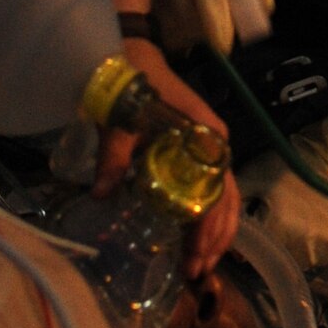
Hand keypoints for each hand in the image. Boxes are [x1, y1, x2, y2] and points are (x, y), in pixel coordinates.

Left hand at [93, 38, 240, 277]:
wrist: (134, 54)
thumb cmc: (132, 83)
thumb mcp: (121, 119)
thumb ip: (114, 155)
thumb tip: (100, 195)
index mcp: (207, 137)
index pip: (215, 193)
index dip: (207, 228)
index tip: (194, 256)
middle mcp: (216, 146)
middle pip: (227, 201)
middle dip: (215, 239)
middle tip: (196, 273)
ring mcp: (210, 150)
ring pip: (225, 199)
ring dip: (216, 233)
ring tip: (201, 266)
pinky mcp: (198, 153)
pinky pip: (211, 191)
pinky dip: (209, 218)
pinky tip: (197, 241)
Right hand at [150, 0, 273, 52]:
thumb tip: (262, 15)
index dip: (215, 22)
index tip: (224, 45)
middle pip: (183, 10)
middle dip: (202, 32)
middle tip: (217, 35)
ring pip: (163, 17)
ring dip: (183, 32)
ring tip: (199, 24)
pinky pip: (151, 15)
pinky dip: (167, 26)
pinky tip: (179, 21)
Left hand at [235, 148, 327, 268]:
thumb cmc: (288, 167)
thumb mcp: (253, 177)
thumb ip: (235, 204)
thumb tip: (221, 228)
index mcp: (277, 230)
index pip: (250, 254)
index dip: (250, 240)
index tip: (255, 224)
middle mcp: (302, 248)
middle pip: (276, 258)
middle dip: (272, 243)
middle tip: (278, 217)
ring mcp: (324, 251)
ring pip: (299, 260)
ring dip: (294, 246)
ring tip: (297, 220)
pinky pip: (320, 256)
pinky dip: (315, 245)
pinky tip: (315, 224)